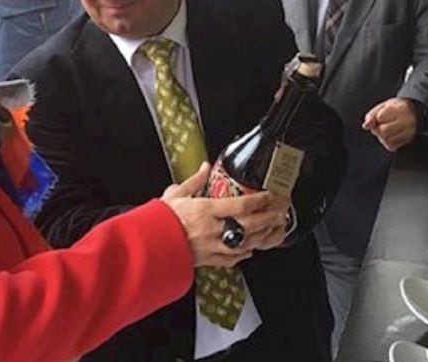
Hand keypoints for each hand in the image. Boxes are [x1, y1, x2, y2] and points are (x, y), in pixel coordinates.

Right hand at [161, 163, 289, 266]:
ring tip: (273, 230)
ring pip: (245, 243)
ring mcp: (212, 246)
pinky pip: (231, 259)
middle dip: (268, 218)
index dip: (259, 200)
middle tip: (281, 213)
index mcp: (206, 210)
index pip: (241, 204)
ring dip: (262, 236)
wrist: (146, 248)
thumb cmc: (158, 222)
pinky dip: (243, 254)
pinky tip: (249, 250)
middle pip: (249, 224)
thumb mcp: (174, 194)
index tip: (269, 195)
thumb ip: (193, 181)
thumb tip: (204, 167)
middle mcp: (213, 229)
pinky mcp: (207, 260)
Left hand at [362, 97, 417, 150]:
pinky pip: (390, 146)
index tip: (381, 116)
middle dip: (377, 129)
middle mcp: (407, 121)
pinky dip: (386, 141)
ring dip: (381, 136)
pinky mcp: (407, 142)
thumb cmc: (396, 108)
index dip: (376, 118)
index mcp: (401, 108)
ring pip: (387, 140)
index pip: (380, 117)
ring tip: (386, 128)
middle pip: (384, 132)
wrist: (413, 113)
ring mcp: (409, 132)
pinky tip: (390, 134)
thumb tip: (366, 126)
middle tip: (381, 124)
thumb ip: (371, 115)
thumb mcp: (383, 106)